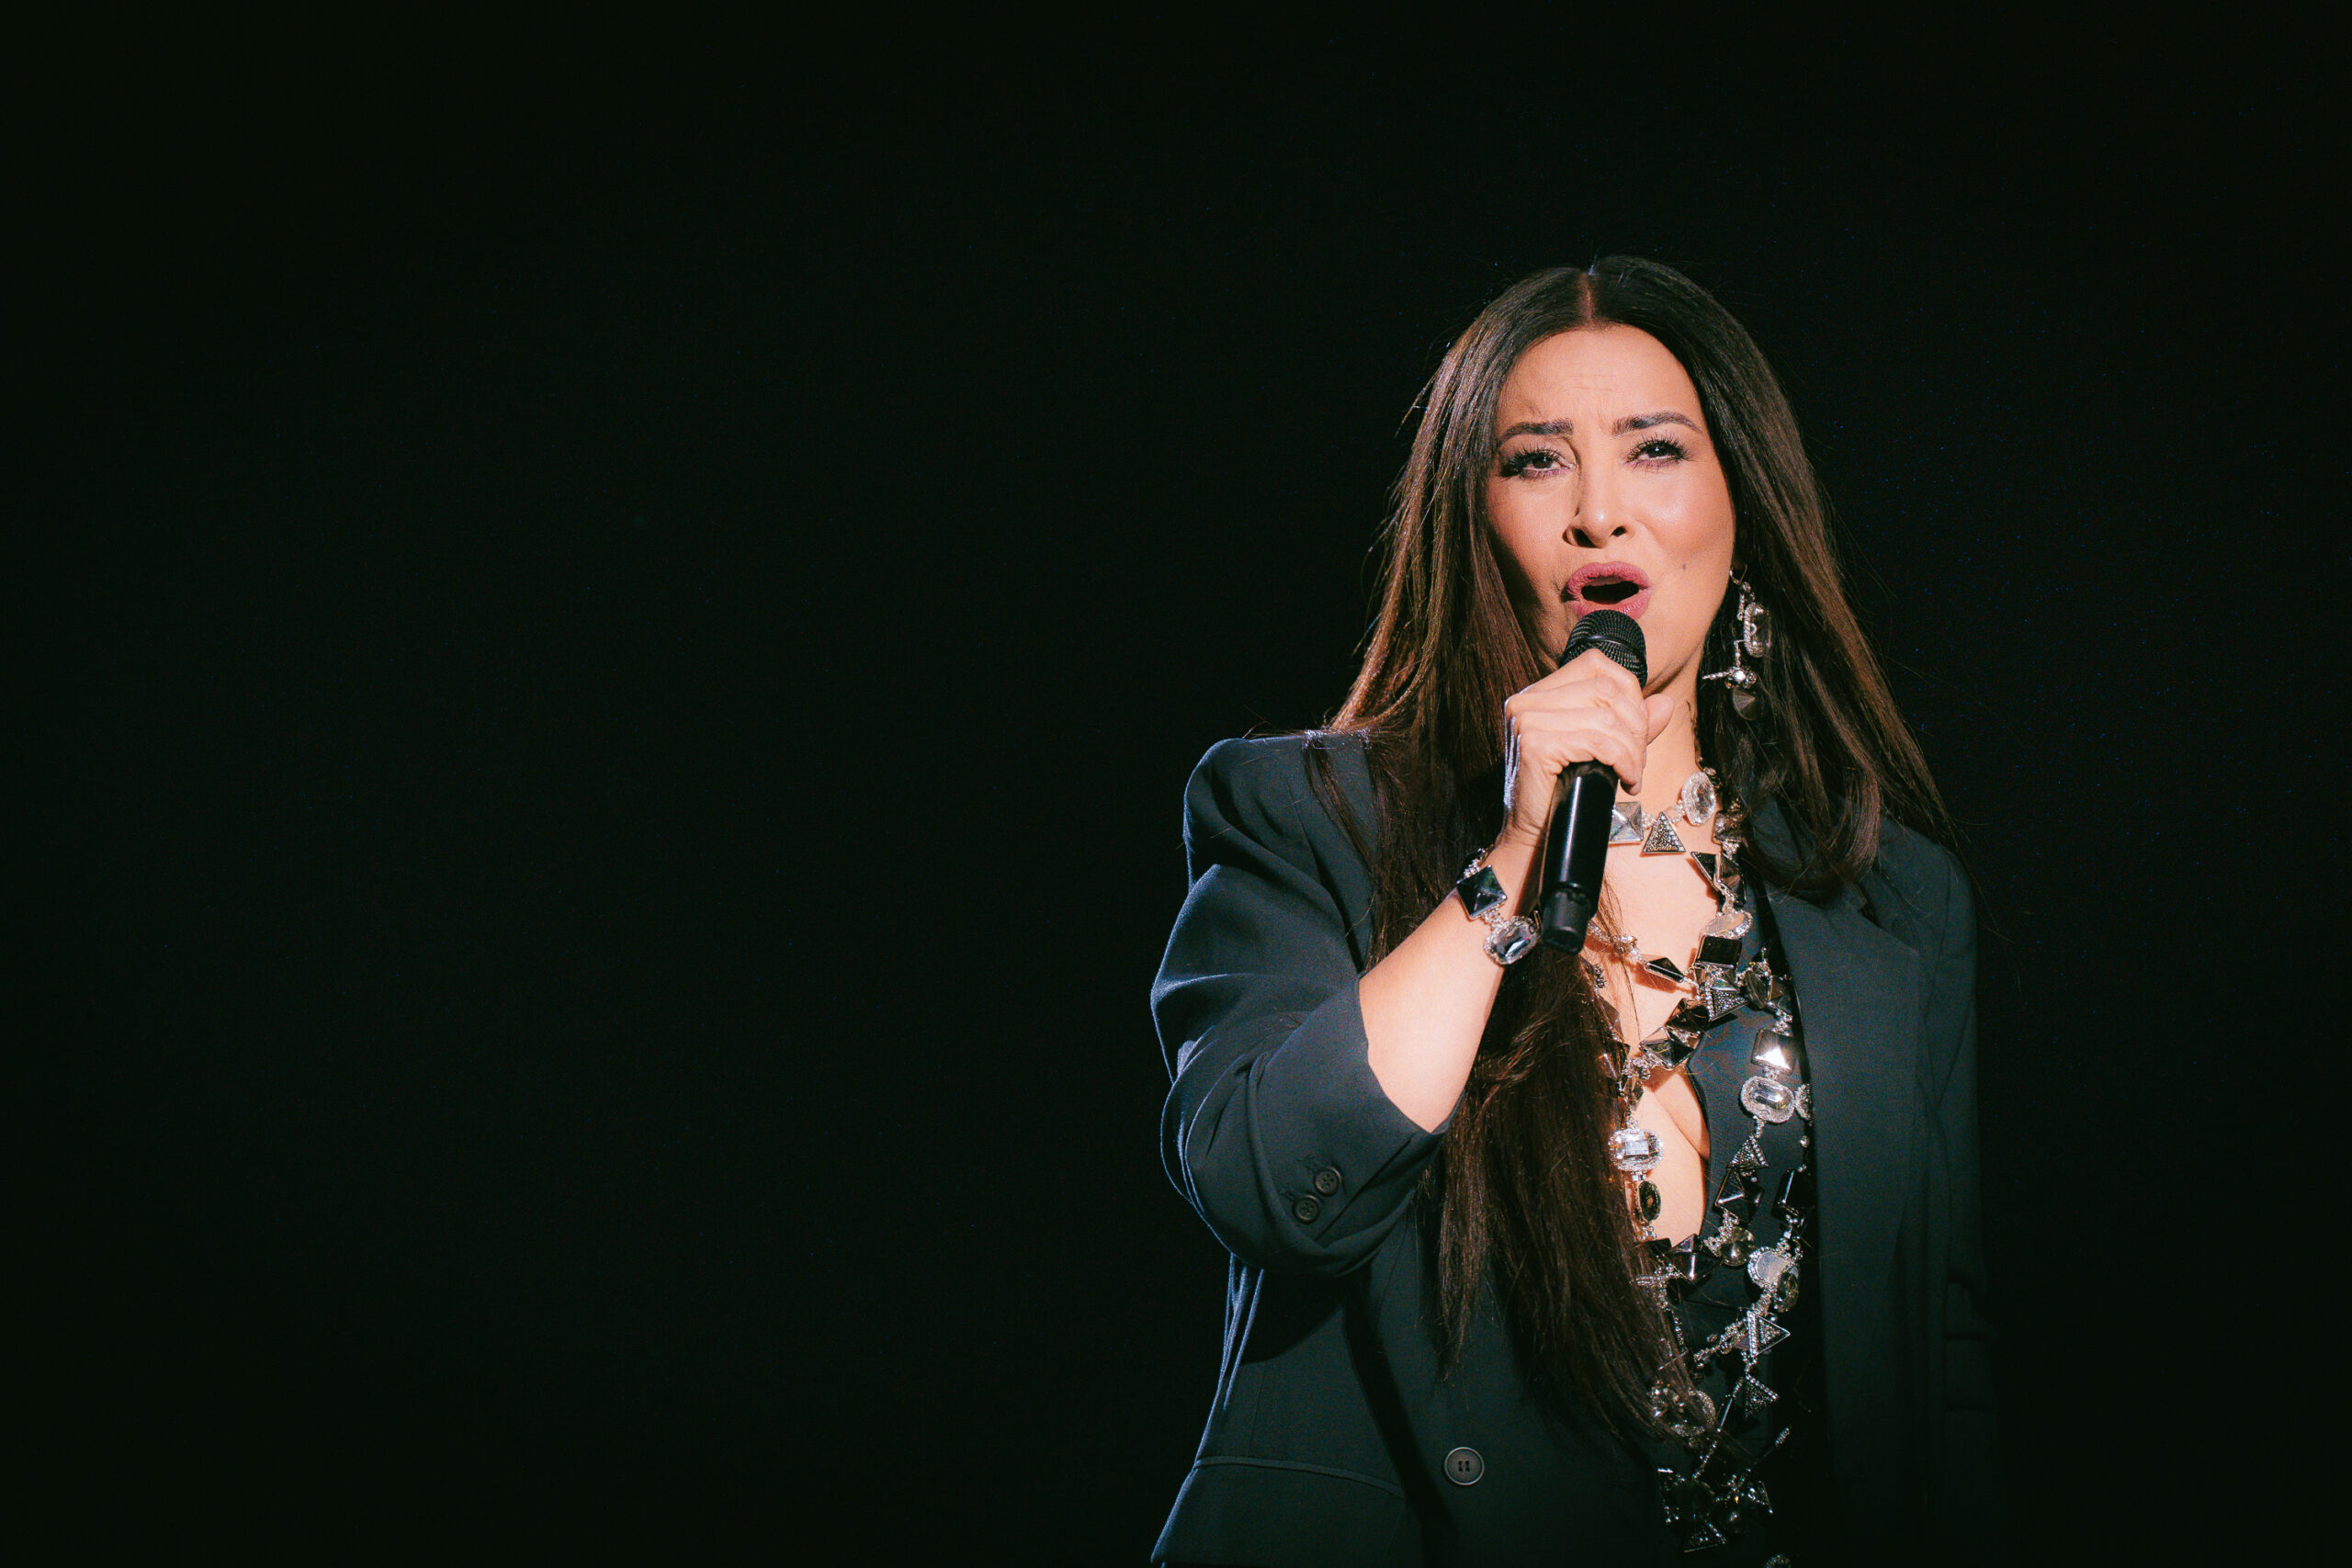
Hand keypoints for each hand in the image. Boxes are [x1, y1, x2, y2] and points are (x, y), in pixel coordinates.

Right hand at [1497, 649, 1675, 849]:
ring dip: (1632, 750)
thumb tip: (1665, 703)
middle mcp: (1526, 700)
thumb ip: (1629, 724)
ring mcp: (1527, 720)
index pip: (1596, 665)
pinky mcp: (1535, 745)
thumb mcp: (1600, 751)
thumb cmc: (1563, 794)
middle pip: (1607, 689)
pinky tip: (1626, 782)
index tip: (1636, 733)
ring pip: (1607, 717)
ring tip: (1632, 775)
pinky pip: (1599, 742)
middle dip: (1636, 727)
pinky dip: (1623, 762)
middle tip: (1637, 762)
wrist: (1533, 838)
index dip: (1630, 694)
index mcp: (1537, 694)